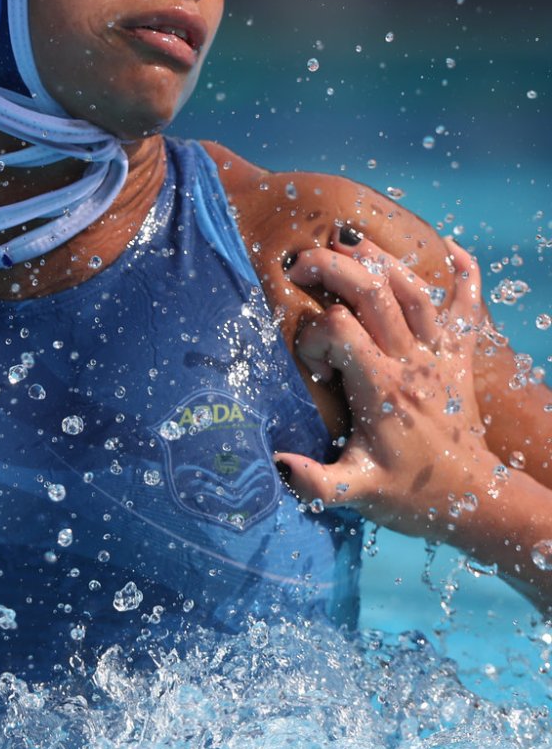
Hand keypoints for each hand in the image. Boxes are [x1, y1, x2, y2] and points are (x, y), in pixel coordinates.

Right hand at [277, 233, 496, 536]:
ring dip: (378, 259)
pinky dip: (464, 273)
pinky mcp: (460, 356)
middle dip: (331, 267)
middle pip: (372, 290)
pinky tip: (452, 250)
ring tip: (347, 248)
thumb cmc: (408, 495)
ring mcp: (440, 355)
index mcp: (382, 388)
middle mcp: (412, 361)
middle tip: (300, 266)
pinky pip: (467, 306)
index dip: (312, 335)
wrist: (473, 500)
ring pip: (412, 287)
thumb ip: (315, 482)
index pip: (338, 330)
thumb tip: (275, 462)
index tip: (311, 365)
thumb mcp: (356, 493)